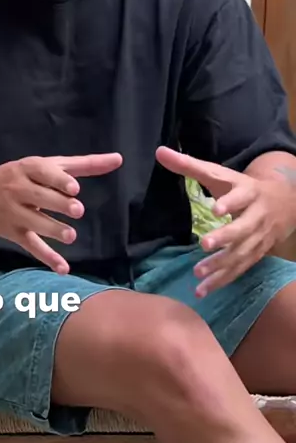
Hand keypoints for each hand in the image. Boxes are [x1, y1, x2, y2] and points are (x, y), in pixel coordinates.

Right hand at [0, 153, 122, 273]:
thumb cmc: (24, 176)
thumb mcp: (49, 165)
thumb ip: (84, 164)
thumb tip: (118, 159)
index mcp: (29, 169)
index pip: (42, 172)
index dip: (58, 180)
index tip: (75, 188)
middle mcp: (18, 190)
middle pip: (38, 197)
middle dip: (57, 204)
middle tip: (78, 210)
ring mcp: (15, 213)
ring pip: (33, 223)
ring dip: (52, 230)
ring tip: (71, 236)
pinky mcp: (14, 233)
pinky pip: (30, 246)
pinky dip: (46, 258)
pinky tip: (63, 268)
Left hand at [156, 146, 291, 297]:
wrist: (283, 202)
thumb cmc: (241, 187)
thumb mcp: (220, 174)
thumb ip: (190, 166)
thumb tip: (159, 152)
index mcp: (248, 192)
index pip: (240, 197)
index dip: (230, 203)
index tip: (216, 209)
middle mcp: (256, 216)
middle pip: (242, 229)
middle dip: (225, 238)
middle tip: (205, 244)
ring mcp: (258, 238)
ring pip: (241, 253)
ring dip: (221, 265)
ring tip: (198, 273)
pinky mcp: (255, 255)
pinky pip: (239, 269)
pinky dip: (222, 280)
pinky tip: (203, 290)